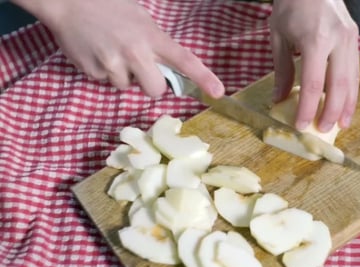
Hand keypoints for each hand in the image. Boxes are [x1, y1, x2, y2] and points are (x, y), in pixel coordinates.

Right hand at [12, 0, 224, 97]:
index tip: (219, 92)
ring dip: (123, 76)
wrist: (68, 1)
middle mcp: (135, 53)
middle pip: (155, 90)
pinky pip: (105, 83)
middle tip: (139, 68)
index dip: (204, 77)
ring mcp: (113, 64)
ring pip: (127, 88)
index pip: (184, 60)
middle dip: (150, 85)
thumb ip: (155, 43)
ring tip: (110, 51)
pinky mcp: (93, 72)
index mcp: (152, 37)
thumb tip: (168, 68)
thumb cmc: (109, 6)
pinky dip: (103, 72)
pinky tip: (97, 52)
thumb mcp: (141, 19)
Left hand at [269, 0, 359, 130]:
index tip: (301, 125)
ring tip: (342, 124)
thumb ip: (282, 69)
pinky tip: (347, 103)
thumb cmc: (291, 5)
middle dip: (332, 111)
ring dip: (348, 104)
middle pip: (339, 85)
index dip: (308, 108)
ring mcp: (351, 39)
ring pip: (353, 79)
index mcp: (315, 40)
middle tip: (324, 129)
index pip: (313, 84)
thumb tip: (279, 99)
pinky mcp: (355, 38)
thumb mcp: (278, 36)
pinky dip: (352, 89)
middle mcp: (338, 40)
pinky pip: (355, 69)